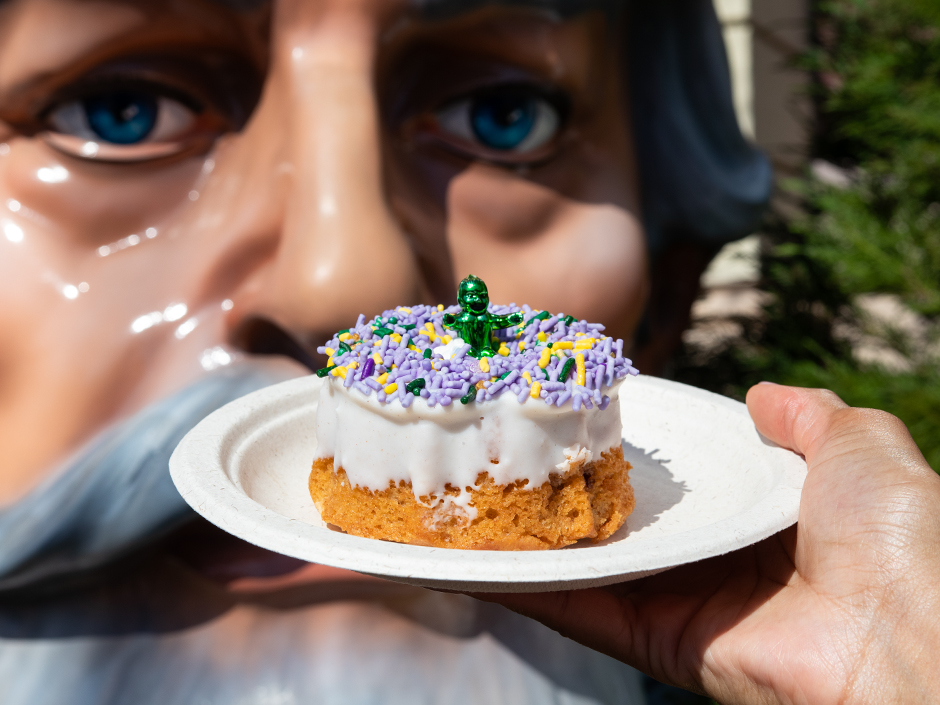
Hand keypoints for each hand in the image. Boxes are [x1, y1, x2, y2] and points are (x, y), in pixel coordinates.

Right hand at [475, 384, 939, 703]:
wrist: (903, 633)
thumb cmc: (891, 531)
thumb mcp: (859, 445)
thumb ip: (811, 415)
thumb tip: (764, 394)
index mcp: (759, 517)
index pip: (679, 484)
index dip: (632, 453)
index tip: (581, 415)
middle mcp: (713, 562)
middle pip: (624, 525)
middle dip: (570, 493)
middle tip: (512, 449)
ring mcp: (679, 604)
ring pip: (589, 568)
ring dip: (533, 540)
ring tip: (473, 498)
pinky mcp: (654, 642)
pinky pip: (579, 611)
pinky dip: (525, 591)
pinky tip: (474, 562)